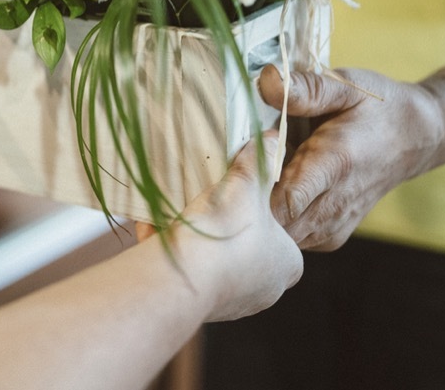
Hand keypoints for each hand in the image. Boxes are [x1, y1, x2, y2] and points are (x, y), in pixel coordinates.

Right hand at [171, 133, 303, 320]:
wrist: (185, 275)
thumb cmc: (228, 230)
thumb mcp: (248, 185)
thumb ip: (260, 161)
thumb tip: (272, 137)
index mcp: (288, 263)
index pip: (281, 235)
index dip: (260, 213)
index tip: (240, 196)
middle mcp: (266, 290)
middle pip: (245, 248)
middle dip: (224, 226)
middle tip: (207, 202)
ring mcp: (234, 303)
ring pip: (214, 262)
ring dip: (197, 240)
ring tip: (177, 213)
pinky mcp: (200, 307)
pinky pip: (188, 272)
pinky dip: (175, 253)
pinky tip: (156, 231)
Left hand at [257, 64, 444, 250]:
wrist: (416, 138)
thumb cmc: (377, 108)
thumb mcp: (346, 86)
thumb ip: (307, 88)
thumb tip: (267, 80)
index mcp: (336, 164)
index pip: (286, 199)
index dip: (254, 184)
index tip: (244, 158)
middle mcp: (335, 204)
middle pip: (274, 222)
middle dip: (249, 198)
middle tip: (243, 165)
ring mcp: (333, 225)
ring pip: (279, 235)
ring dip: (261, 210)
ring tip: (261, 175)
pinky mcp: (331, 236)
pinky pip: (291, 237)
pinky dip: (276, 219)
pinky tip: (276, 190)